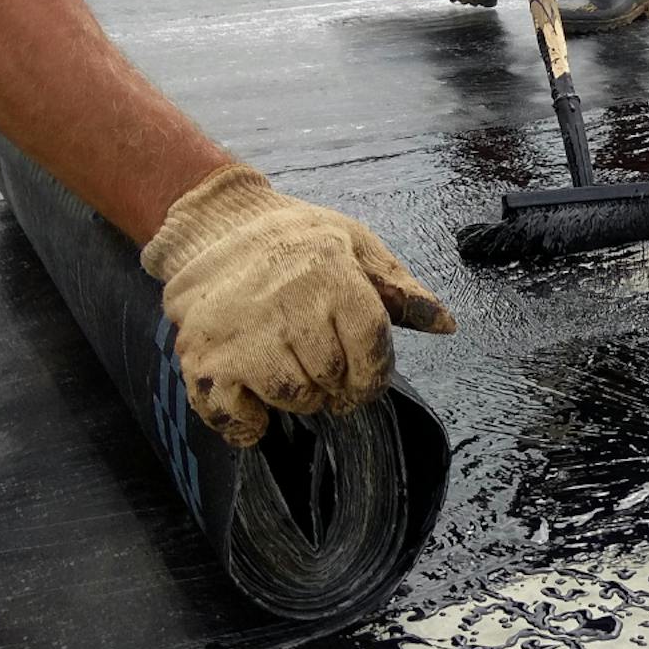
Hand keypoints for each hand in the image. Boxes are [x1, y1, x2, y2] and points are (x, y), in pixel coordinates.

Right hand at [140, 165, 456, 446]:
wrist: (215, 224)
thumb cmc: (295, 238)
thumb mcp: (355, 245)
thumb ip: (400, 289)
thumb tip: (446, 324)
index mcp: (331, 276)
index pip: (370, 348)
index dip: (374, 374)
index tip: (365, 379)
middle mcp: (286, 305)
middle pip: (333, 377)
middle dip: (336, 383)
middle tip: (323, 367)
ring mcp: (241, 333)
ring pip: (292, 397)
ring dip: (298, 397)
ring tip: (290, 371)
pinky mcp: (202, 357)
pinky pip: (235, 415)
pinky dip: (248, 423)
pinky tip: (255, 404)